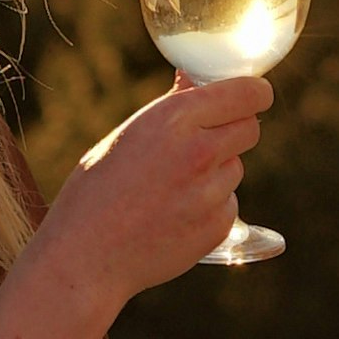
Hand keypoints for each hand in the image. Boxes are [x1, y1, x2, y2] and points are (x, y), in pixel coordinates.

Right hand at [61, 75, 271, 308]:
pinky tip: (174, 215)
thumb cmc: (95, 191)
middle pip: (250, 128)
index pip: (247, 93)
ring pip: (235, 167)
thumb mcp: (127, 135)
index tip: (254, 95)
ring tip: (173, 188)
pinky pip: (228, 203)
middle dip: (234, 129)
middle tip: (206, 140)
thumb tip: (192, 79)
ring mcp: (211, 193)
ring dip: (217, 170)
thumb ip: (171, 108)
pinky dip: (211, 206)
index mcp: (174, 119)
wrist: (85, 259)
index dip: (253, 93)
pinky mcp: (217, 227)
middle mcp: (199, 152)